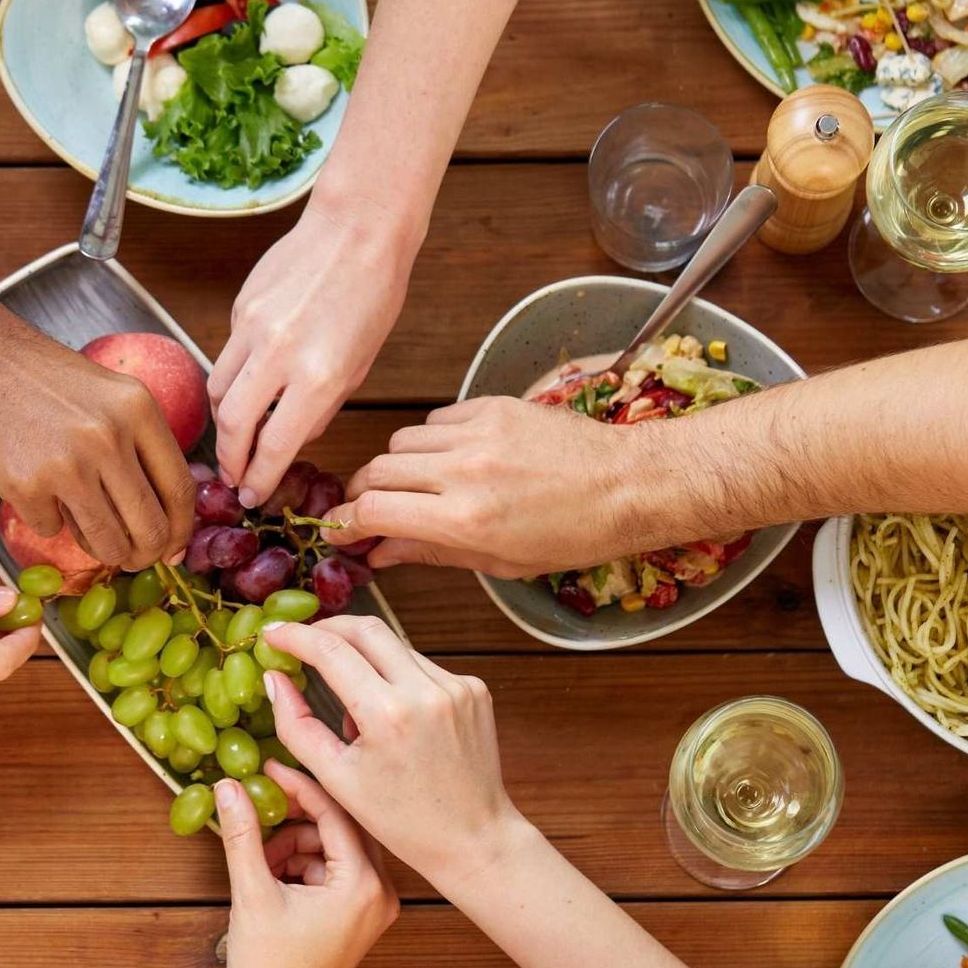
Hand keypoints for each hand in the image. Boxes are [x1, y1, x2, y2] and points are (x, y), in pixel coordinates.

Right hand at [0, 311, 193, 569]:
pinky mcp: (25, 484)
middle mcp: (110, 437)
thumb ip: (135, 441)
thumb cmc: (32, 373)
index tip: (171, 550)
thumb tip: (161, 508)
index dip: (180, 531)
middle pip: (151, 527)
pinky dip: (43, 519)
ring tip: (80, 527)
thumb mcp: (104, 393)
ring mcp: (68, 463)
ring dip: (98, 547)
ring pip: (107, 541)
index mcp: (137, 409)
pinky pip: (50, 529)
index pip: (180, 490)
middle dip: (142, 554)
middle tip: (128, 557)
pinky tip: (29, 487)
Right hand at [209, 202, 413, 507]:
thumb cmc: (373, 295)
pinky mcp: (239, 308)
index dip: (259, 478)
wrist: (357, 228)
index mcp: (318, 377)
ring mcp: (252, 329)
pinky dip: (232, 377)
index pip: (274, 446)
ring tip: (235, 435)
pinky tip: (250, 380)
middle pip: (231, 425)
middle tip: (234, 476)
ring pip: (217, 390)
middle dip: (229, 459)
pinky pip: (227, 355)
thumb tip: (291, 436)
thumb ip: (322, 406)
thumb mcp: (361, 364)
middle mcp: (278, 355)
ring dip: (223, 421)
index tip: (253, 495)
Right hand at [219, 762, 396, 967]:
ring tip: (261, 861)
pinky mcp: (360, 915)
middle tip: (261, 807)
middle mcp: (380, 893)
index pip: (336, 813)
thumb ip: (243, 835)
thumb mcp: (252, 894)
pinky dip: (303, 865)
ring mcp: (373, 906)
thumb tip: (230, 788)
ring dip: (296, 844)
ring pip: (334, 847)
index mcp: (363, 885)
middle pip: (340, 827)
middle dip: (297, 819)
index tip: (270, 769)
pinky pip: (334, 870)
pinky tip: (274, 877)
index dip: (299, 787)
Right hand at [260, 617, 526, 886]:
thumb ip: (297, 726)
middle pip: (367, 628)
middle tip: (304, 642)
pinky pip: (422, 666)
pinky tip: (394, 716)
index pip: (332, 650)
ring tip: (354, 703)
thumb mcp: (337, 780)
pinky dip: (397, 678)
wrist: (473, 838)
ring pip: (396, 646)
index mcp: (388, 714)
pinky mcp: (474, 689)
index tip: (273, 634)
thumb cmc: (402, 820)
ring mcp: (457, 685)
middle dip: (329, 628)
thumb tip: (275, 679)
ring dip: (365, 658)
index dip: (296, 636)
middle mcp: (427, 690)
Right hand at [319, 396, 702, 577]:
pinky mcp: (493, 406)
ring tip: (416, 484)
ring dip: (397, 465)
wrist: (629, 484)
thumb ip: (430, 552)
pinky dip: (431, 440)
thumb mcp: (500, 561)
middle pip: (377, 471)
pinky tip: (450, 457)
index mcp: (464, 519)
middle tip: (368, 509)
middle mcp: (464, 471)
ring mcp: (478, 433)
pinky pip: (436, 419)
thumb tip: (378, 554)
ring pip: (401, 441)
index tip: (338, 530)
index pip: (375, 511)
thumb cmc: (574, 535)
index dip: (346, 522)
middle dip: (363, 493)